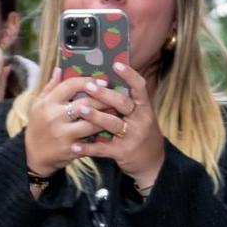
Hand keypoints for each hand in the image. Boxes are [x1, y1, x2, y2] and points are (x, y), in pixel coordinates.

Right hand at [21, 69, 109, 178]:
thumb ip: (50, 87)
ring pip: (92, 123)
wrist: (32, 156)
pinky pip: (91, 140)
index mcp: (47, 103)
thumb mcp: (38, 106)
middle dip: (104, 99)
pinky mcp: (70, 149)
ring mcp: (62, 134)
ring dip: (107, 117)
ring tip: (116, 111)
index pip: (70, 85)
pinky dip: (102, 134)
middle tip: (116, 96)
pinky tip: (110, 129)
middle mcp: (54, 117)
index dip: (88, 81)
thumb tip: (60, 69)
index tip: (102, 81)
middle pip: (85, 103)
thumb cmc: (38, 127)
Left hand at [76, 59, 165, 189]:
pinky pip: (103, 149)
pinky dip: (88, 148)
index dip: (129, 74)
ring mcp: (133, 136)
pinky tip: (74, 146)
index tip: (115, 64)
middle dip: (105, 94)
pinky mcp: (123, 152)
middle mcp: (141, 119)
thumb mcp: (138, 116)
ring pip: (113, 124)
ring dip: (95, 116)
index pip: (139, 86)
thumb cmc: (139, 134)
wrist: (152, 162)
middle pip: (123, 103)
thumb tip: (103, 84)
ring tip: (79, 109)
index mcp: (144, 107)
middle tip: (88, 86)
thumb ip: (123, 103)